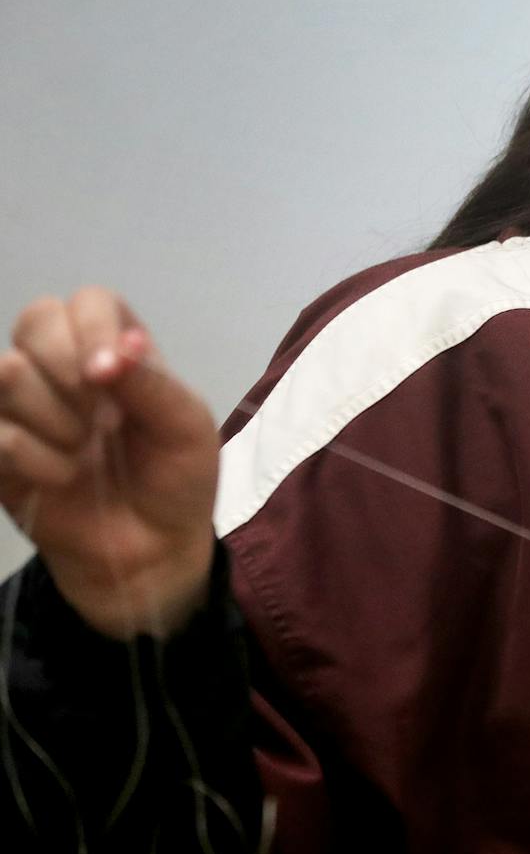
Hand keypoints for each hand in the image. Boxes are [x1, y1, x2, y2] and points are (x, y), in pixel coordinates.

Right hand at [0, 289, 218, 638]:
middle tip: (100, 417)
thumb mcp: (187, 429)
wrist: (151, 552)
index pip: (88, 300)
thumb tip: (119, 347)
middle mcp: (64, 368)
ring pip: (6, 371)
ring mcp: (24, 407)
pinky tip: (62, 478)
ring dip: (55, 417)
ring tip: (84, 450)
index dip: (94, 329)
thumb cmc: (177, 480)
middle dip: (68, 367)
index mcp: (116, 351)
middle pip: (35, 318)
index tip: (109, 375)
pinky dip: (36, 459)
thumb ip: (153, 383)